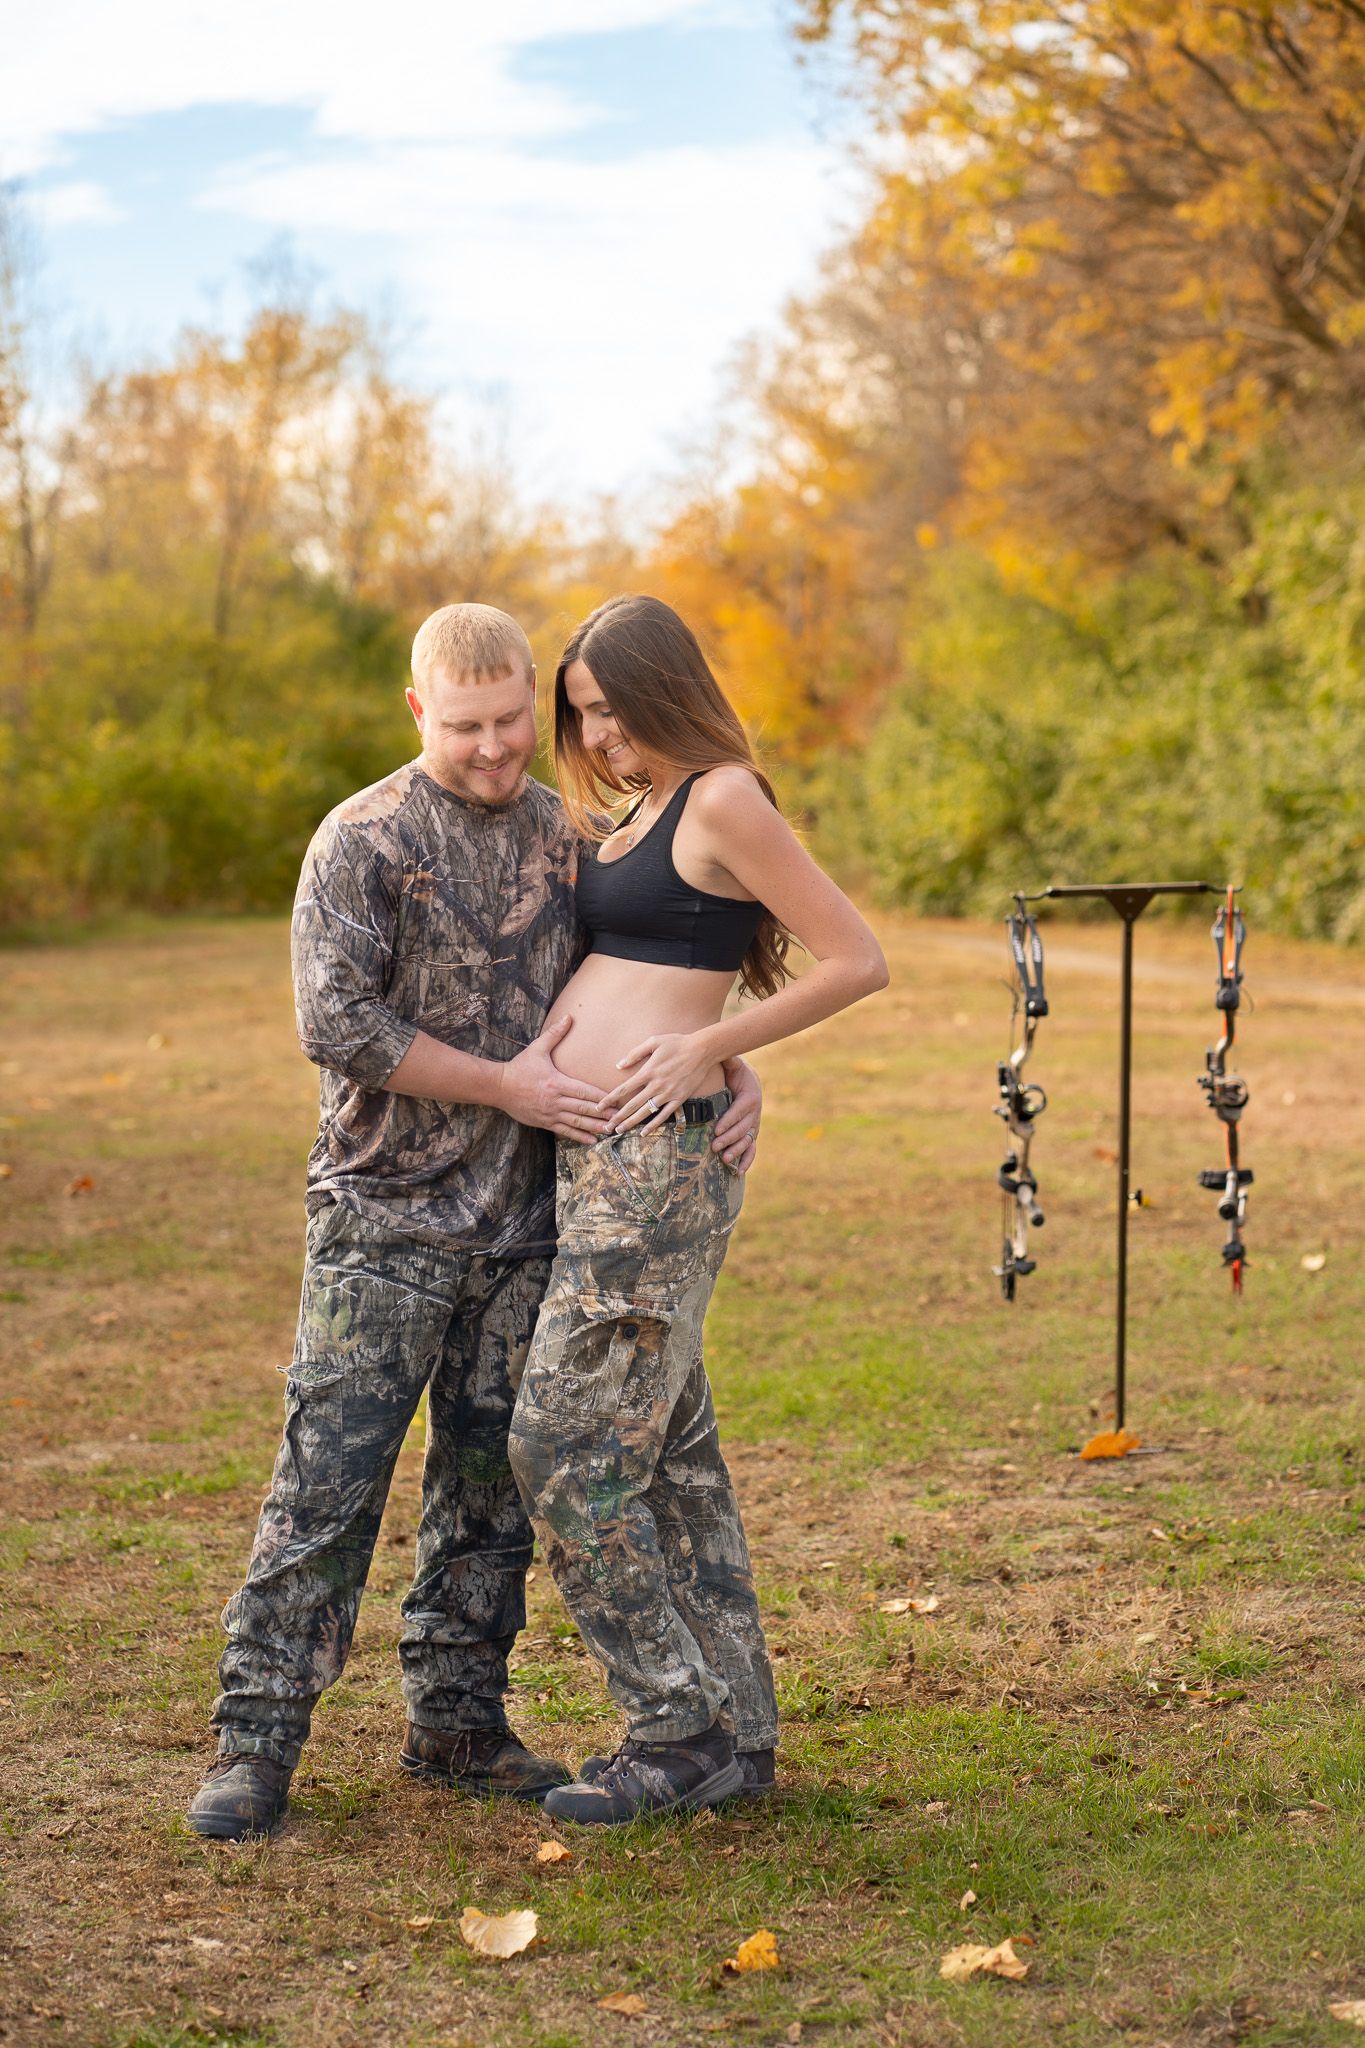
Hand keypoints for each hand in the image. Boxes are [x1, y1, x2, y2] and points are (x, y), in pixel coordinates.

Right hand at [498, 1017, 611, 1143]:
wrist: (498, 1087)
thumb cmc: (520, 1067)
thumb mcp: (537, 1048)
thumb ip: (555, 1034)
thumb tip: (569, 1016)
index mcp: (557, 1082)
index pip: (584, 1091)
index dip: (602, 1097)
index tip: (616, 1100)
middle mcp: (555, 1100)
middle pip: (584, 1108)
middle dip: (603, 1114)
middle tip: (620, 1118)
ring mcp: (549, 1113)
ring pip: (576, 1122)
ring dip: (594, 1127)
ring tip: (610, 1131)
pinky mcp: (544, 1122)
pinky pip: (564, 1131)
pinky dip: (579, 1136)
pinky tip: (592, 1141)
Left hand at [600, 1032, 720, 1134]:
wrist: (702, 1050)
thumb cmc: (677, 1043)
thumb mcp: (654, 1041)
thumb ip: (635, 1053)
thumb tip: (618, 1065)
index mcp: (648, 1071)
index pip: (623, 1089)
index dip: (609, 1099)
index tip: (599, 1107)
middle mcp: (656, 1085)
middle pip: (632, 1105)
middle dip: (618, 1117)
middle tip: (606, 1126)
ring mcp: (668, 1093)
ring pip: (646, 1112)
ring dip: (632, 1123)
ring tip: (620, 1131)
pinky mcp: (679, 1099)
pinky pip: (665, 1115)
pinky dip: (654, 1125)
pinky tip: (644, 1132)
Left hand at [714, 1057, 760, 1172]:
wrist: (746, 1080)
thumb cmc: (735, 1072)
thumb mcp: (733, 1064)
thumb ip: (728, 1060)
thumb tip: (722, 1052)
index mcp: (750, 1095)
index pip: (740, 1110)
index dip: (729, 1120)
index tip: (716, 1129)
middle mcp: (755, 1112)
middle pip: (743, 1128)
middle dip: (729, 1138)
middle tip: (714, 1146)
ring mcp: (754, 1124)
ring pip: (747, 1140)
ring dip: (737, 1151)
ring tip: (724, 1160)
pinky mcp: (751, 1133)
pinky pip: (751, 1149)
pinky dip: (747, 1160)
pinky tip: (738, 1172)